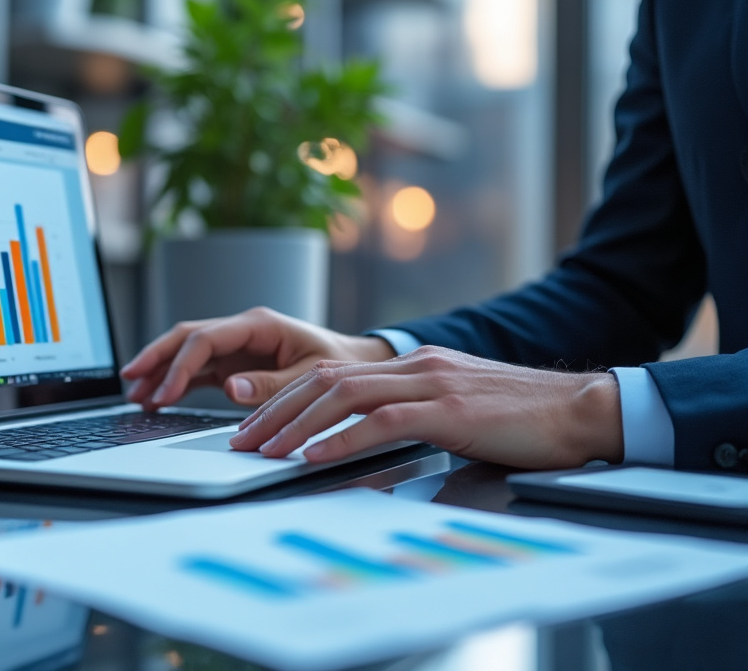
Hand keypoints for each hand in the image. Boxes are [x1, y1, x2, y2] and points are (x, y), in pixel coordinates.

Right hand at [121, 307, 395, 407]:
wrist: (356, 365)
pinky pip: (198, 371)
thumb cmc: (339, 364)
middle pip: (187, 338)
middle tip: (130, 381)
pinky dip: (177, 383)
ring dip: (161, 371)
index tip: (165, 393)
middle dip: (156, 358)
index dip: (180, 365)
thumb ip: (271, 385)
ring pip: (187, 353)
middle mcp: (242, 331)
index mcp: (259, 324)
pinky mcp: (235, 365)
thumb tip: (231, 389)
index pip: (206, 338)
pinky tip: (157, 400)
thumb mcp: (312, 377)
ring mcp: (236, 348)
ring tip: (136, 395)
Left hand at [228, 345, 622, 469]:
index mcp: (412, 364)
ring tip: (265, 452)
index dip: (288, 400)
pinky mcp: (450, 408)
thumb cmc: (520, 417)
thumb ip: (411, 413)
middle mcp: (414, 365)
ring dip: (297, 426)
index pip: (333, 375)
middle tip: (242, 440)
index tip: (258, 426)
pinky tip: (316, 458)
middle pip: (325, 380)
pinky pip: (383, 421)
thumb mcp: (454, 406)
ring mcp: (431, 382)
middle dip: (276, 411)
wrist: (579, 408)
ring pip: (344, 395)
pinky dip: (342, 439)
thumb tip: (365, 439)